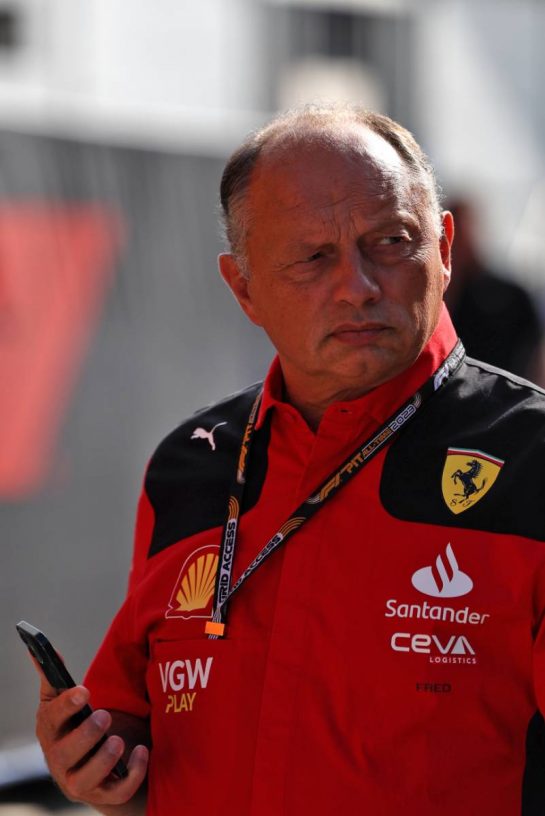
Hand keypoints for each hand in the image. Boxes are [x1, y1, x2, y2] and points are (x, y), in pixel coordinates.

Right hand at [35, 672, 147, 807]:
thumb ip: (55, 678)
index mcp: (50, 732)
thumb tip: (42, 649)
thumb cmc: (76, 726)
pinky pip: (117, 792)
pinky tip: (142, 751)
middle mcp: (60, 760)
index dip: (66, 706)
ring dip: (104, 758)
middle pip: (65, 754)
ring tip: (118, 740)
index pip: (51, 720)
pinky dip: (132, 775)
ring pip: (85, 779)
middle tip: (104, 716)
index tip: (84, 691)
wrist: (95, 764)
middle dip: (85, 735)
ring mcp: (80, 781)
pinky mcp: (103, 794)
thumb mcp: (63, 703)